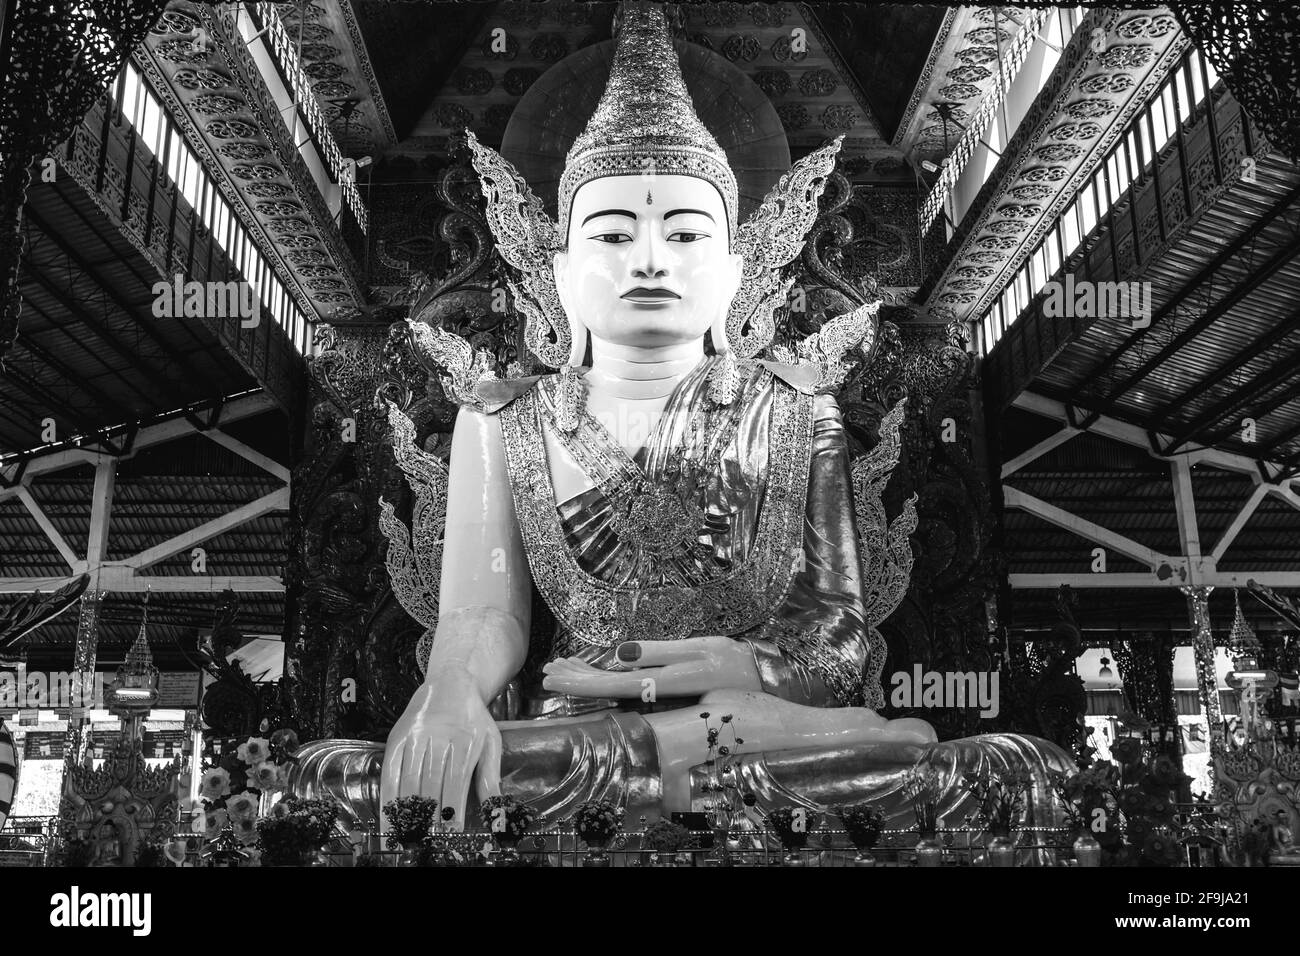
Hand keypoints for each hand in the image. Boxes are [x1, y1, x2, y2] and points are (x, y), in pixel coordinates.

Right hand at [380, 667, 502, 830]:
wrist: (450, 684)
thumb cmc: (473, 719)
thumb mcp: (490, 742)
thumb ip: (490, 777)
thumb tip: (495, 810)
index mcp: (464, 741)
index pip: (456, 781)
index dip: (452, 808)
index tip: (451, 830)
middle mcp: (438, 738)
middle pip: (431, 783)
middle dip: (430, 814)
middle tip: (429, 838)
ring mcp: (415, 737)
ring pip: (409, 779)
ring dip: (409, 809)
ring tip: (409, 833)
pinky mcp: (397, 738)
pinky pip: (390, 772)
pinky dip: (388, 797)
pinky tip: (389, 818)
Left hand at [541, 636, 761, 698]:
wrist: (764, 682)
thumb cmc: (734, 663)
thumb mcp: (701, 652)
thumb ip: (661, 653)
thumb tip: (619, 654)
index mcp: (662, 683)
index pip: (610, 684)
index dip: (580, 680)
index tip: (554, 674)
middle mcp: (658, 693)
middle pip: (607, 689)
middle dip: (577, 679)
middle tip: (546, 672)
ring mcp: (663, 693)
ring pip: (616, 687)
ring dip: (590, 677)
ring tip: (563, 668)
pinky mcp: (670, 687)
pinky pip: (630, 684)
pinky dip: (610, 676)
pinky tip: (599, 669)